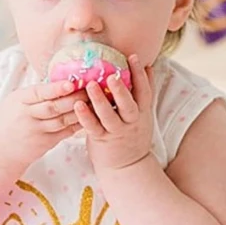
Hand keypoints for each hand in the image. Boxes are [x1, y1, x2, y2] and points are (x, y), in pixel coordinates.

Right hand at [0, 79, 86, 169]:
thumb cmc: (7, 121)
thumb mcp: (13, 102)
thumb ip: (33, 94)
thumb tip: (58, 80)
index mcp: (19, 101)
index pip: (39, 93)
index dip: (56, 88)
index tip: (71, 83)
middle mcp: (28, 116)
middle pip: (54, 107)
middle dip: (73, 99)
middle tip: (90, 90)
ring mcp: (37, 131)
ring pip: (62, 120)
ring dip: (79, 112)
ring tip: (94, 102)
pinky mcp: (45, 143)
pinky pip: (65, 132)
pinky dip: (77, 125)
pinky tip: (89, 117)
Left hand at [75, 54, 153, 170]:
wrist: (128, 167)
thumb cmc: (132, 134)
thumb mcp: (143, 114)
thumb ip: (142, 92)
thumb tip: (147, 66)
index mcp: (142, 113)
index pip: (145, 92)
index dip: (141, 75)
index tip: (134, 57)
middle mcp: (131, 122)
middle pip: (128, 105)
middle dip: (121, 90)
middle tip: (112, 75)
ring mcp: (116, 132)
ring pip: (109, 116)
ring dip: (99, 101)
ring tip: (90, 85)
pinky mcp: (101, 140)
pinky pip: (93, 127)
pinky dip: (85, 116)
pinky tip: (78, 104)